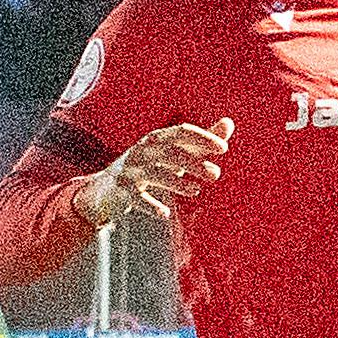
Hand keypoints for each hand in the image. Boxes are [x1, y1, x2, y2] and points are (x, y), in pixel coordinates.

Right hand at [77, 118, 232, 225]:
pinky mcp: (122, 191)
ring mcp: (131, 170)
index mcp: (158, 138)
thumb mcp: (176, 151)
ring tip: (196, 190)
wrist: (109, 186)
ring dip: (177, 182)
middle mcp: (143, 150)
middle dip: (194, 163)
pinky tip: (166, 214)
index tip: (223, 149)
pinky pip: (137, 198)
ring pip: (156, 174)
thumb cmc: (152, 165)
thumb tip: (229, 123)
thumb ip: (202, 141)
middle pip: (170, 153)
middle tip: (216, 174)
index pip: (182, 132)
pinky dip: (151, 206)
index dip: (203, 138)